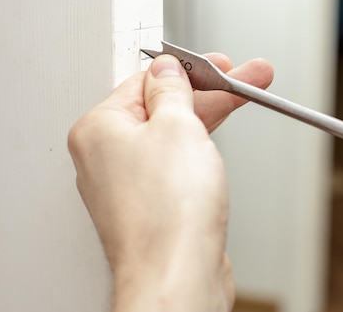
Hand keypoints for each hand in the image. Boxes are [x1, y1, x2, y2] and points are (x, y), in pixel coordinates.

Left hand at [68, 53, 271, 311]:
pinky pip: (174, 167)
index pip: (144, 82)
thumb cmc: (168, 213)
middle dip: (209, 94)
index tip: (218, 66)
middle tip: (243, 80)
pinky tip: (217, 147)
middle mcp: (106, 158)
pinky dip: (198, 153)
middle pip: (162, 110)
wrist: (178, 276)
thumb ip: (172, 91)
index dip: (187, 71)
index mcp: (99, 130)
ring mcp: (128, 186)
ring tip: (243, 103)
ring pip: (172, 139)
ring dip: (208, 120)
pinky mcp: (150, 208)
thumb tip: (167, 71)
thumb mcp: (177, 126)